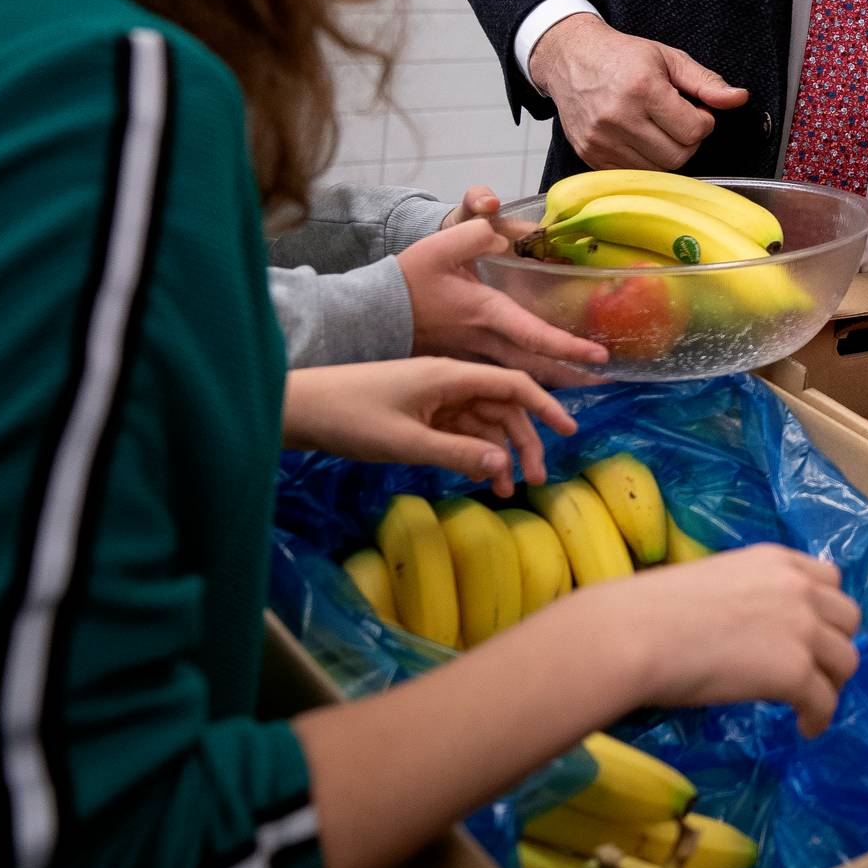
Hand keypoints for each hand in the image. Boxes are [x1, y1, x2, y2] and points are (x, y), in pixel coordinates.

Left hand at [283, 359, 577, 497]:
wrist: (299, 408)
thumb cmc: (351, 417)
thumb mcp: (406, 442)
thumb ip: (458, 453)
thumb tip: (505, 468)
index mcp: (451, 376)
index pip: (513, 385)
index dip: (545, 406)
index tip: (569, 432)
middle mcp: (450, 381)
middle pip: (503, 408)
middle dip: (524, 442)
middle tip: (537, 480)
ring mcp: (435, 397)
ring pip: (483, 423)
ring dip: (499, 453)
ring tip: (507, 491)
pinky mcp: (421, 413)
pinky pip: (460, 430)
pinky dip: (474, 453)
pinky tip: (479, 478)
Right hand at [400, 198, 608, 383]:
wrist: (368, 313)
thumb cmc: (406, 279)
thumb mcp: (440, 245)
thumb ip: (477, 232)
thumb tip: (504, 231)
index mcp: (484, 314)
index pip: (534, 335)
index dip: (568, 348)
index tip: (600, 356)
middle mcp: (483, 343)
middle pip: (535, 368)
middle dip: (571, 376)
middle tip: (606, 382)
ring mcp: (471, 359)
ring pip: (518, 380)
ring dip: (551, 386)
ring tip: (584, 387)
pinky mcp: (461, 365)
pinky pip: (498, 382)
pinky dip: (522, 387)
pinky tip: (540, 389)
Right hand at [531, 13, 748, 170]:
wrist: (570, 59)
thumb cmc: (621, 56)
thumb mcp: (669, 58)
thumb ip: (706, 81)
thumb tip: (739, 98)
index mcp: (642, 89)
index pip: (694, 131)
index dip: (703, 121)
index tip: (695, 109)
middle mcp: (618, 117)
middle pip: (679, 156)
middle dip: (688, 140)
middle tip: (678, 119)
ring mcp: (601, 140)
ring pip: (658, 169)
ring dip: (667, 152)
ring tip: (658, 127)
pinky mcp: (589, 155)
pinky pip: (633, 174)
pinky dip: (645, 161)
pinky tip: (640, 138)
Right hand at [567, 546, 862, 735]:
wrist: (638, 635)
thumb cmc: (652, 611)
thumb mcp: (714, 584)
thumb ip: (746, 597)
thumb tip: (746, 628)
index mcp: (776, 560)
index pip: (829, 579)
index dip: (825, 610)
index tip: (813, 632)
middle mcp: (799, 588)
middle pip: (847, 619)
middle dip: (835, 645)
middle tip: (815, 670)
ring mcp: (803, 628)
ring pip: (846, 660)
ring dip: (831, 683)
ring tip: (810, 704)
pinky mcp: (795, 671)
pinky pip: (825, 701)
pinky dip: (819, 718)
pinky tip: (805, 729)